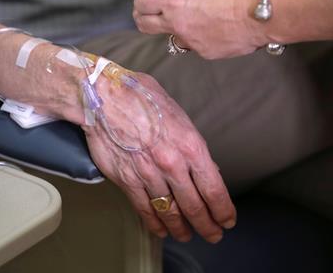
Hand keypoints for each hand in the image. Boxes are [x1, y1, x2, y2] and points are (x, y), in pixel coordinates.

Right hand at [84, 72, 235, 241]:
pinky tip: (161, 230)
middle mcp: (172, 164)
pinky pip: (143, 209)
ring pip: (169, 211)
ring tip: (187, 235)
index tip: (227, 219)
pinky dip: (154, 223)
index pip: (214, 189)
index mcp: (190, 146)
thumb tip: (203, 165)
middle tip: (213, 235)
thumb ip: (191, 143)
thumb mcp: (178, 115)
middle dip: (207, 225)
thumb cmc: (142, 98)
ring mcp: (148, 175)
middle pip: (194, 206)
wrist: (105, 97)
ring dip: (181, 228)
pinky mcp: (126, 180)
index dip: (223, 210)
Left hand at [133, 0, 269, 58]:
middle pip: (144, 25)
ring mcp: (190, 41)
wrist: (264, 13)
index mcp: (175, 0)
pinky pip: (192, 44)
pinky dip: (197, 36)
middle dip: (145, 16)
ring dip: (174, 27)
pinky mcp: (204, 53)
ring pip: (170, 36)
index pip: (141, 2)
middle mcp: (177, 24)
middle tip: (155, 10)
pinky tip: (213, 27)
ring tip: (194, 17)